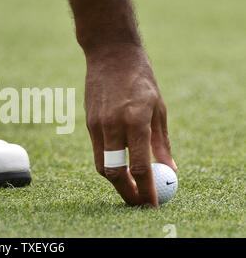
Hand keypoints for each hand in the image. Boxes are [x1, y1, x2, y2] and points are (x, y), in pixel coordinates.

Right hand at [85, 44, 176, 206]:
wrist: (110, 55)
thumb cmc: (140, 79)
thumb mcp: (159, 108)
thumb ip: (162, 142)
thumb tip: (170, 169)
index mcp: (135, 120)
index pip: (139, 166)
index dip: (146, 189)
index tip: (151, 204)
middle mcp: (113, 125)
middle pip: (115, 172)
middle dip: (126, 193)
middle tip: (138, 203)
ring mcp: (97, 125)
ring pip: (102, 166)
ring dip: (116, 181)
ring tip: (130, 187)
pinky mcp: (89, 124)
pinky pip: (98, 152)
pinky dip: (109, 164)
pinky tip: (120, 164)